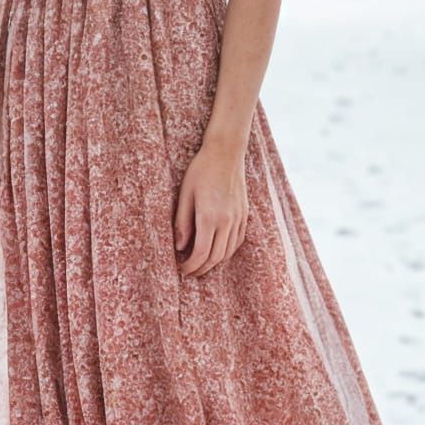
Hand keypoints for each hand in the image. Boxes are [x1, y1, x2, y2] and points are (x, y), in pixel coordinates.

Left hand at [174, 138, 248, 275]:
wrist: (225, 153)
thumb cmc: (201, 171)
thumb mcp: (185, 195)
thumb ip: (182, 223)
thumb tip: (179, 247)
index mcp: (210, 216)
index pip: (202, 253)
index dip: (191, 266)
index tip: (182, 269)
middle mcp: (227, 221)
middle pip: (216, 257)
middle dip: (201, 268)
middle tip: (189, 272)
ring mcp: (238, 218)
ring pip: (228, 252)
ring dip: (214, 262)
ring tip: (201, 264)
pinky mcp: (244, 214)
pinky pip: (237, 240)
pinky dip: (227, 251)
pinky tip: (217, 250)